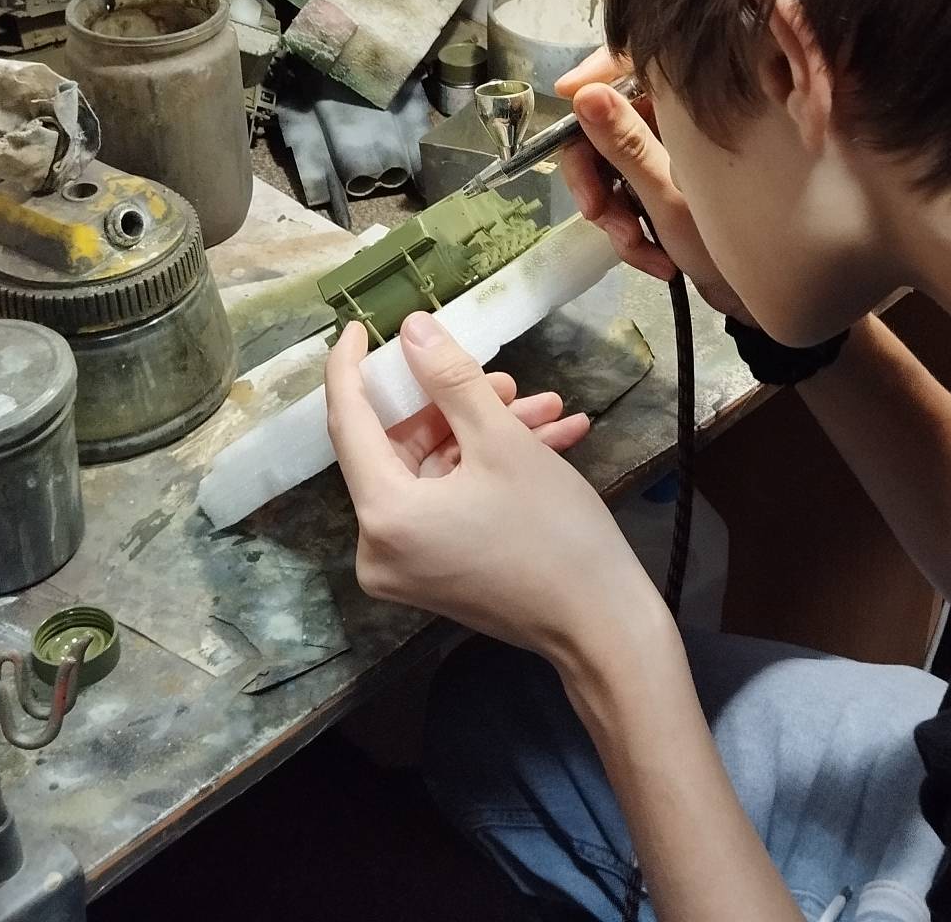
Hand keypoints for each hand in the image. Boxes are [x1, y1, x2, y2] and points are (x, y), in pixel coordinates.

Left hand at [325, 315, 668, 666]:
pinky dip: (491, 470)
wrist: (603, 625)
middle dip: (457, 405)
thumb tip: (410, 330)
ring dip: (487, 433)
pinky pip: (452, 503)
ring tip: (547, 408)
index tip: (359, 325)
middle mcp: (380, 547)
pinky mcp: (439, 573)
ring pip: (437, 471)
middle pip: (401, 448)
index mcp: (383, 515)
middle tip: (506, 379)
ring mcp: (410, 565)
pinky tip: (552, 439)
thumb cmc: (553, 532)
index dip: (351, 369)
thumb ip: (450, 379)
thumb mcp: (503, 441)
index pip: (347, 423)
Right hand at [555, 49, 749, 321]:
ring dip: (615, 216)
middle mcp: (680, 125)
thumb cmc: (735, 238)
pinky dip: (633, 233)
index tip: (566, 95)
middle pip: (605, 127)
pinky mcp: (669, 189)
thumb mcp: (669, 196)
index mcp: (688, 108)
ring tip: (638, 248)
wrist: (773, 295)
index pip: (633, 65)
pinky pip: (628, 200)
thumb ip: (624, 145)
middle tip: (595, 212)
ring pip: (611, 170)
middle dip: (594, 176)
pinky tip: (658, 263)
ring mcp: (673, 158)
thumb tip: (583, 93)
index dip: (594, 75)